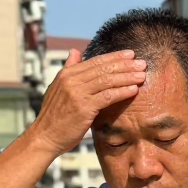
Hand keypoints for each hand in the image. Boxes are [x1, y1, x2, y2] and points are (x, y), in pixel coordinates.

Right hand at [29, 48, 146, 157]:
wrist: (45, 136)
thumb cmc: (54, 116)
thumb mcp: (58, 88)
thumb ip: (68, 69)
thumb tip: (74, 51)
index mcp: (67, 74)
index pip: (95, 61)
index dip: (114, 57)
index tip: (130, 55)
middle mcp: (71, 80)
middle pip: (104, 68)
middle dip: (125, 65)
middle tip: (142, 63)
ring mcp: (77, 93)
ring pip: (108, 80)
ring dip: (127, 77)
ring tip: (142, 75)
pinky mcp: (84, 107)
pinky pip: (108, 96)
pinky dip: (122, 92)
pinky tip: (134, 90)